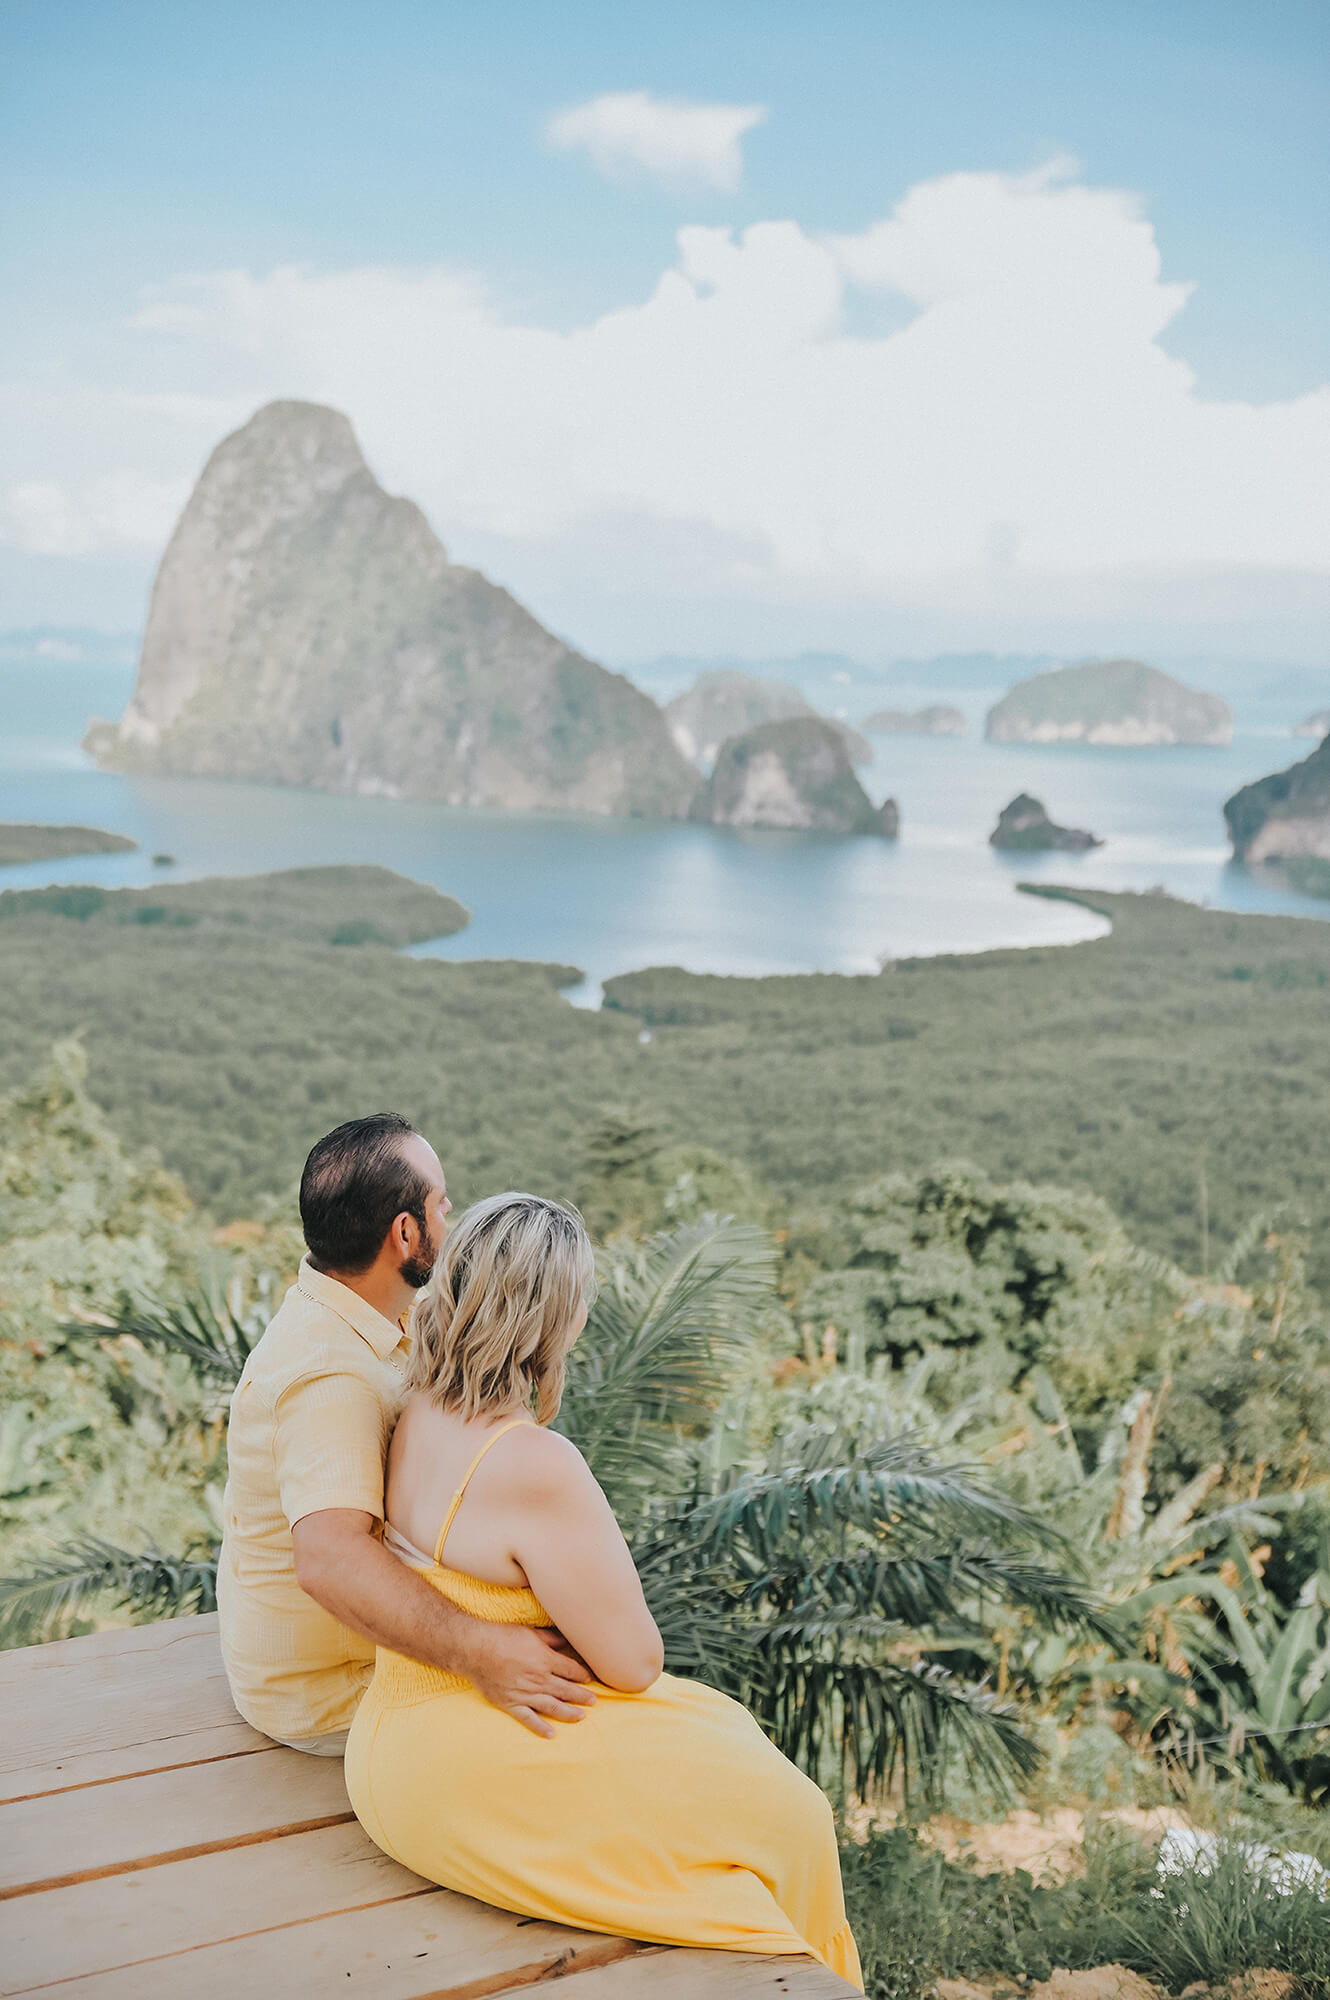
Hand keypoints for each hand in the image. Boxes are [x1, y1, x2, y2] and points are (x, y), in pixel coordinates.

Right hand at [463, 1622, 596, 1738]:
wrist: (475, 1648)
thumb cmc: (502, 1636)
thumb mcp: (530, 1632)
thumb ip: (550, 1638)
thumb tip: (566, 1639)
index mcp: (545, 1659)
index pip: (570, 1670)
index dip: (582, 1675)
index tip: (589, 1678)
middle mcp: (538, 1679)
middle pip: (566, 1690)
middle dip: (582, 1696)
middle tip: (594, 1701)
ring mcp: (525, 1694)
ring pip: (552, 1706)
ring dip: (569, 1712)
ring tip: (582, 1716)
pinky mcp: (511, 1704)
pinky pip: (528, 1719)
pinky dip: (540, 1727)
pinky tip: (552, 1733)